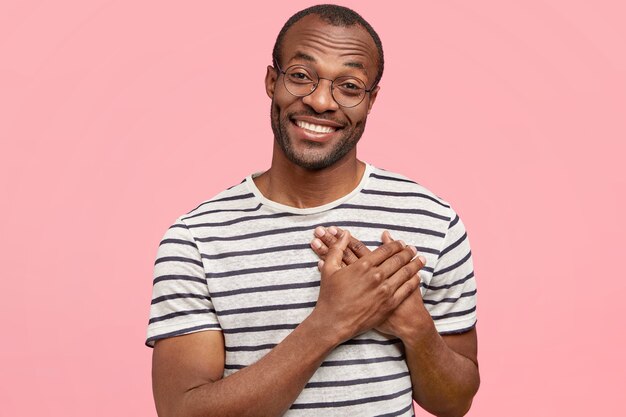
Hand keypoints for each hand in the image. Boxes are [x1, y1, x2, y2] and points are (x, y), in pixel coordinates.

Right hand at [311, 227, 430, 340]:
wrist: (334, 322)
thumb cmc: (330, 295)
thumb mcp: (329, 268)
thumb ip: (337, 248)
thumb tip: (345, 234)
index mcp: (363, 266)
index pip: (385, 250)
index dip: (395, 245)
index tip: (400, 243)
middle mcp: (376, 277)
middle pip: (398, 260)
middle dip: (407, 252)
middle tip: (413, 249)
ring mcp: (384, 291)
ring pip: (405, 273)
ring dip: (414, 264)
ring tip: (420, 259)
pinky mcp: (389, 305)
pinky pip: (406, 289)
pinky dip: (414, 281)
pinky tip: (417, 277)